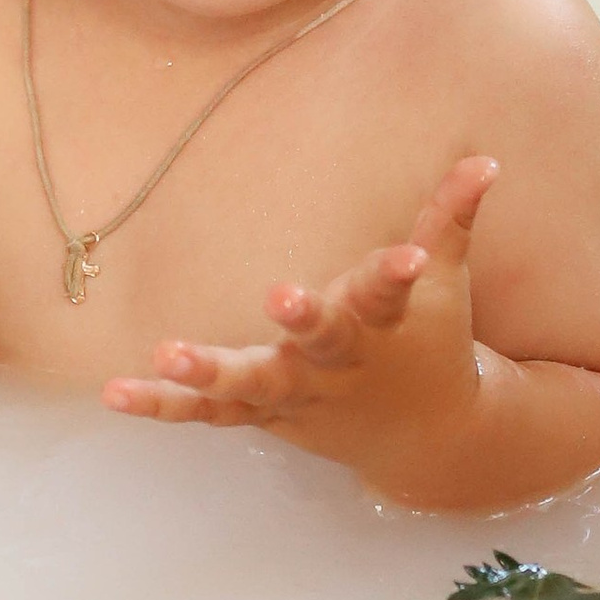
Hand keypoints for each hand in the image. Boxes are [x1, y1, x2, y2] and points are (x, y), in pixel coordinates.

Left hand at [103, 155, 499, 477]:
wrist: (427, 440)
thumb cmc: (429, 342)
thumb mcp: (445, 282)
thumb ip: (452, 218)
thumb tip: (485, 159)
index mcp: (381, 325)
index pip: (391, 293)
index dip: (395, 274)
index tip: (406, 256)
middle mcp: (337, 363)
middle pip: (319, 342)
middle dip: (304, 320)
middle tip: (281, 296)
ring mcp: (296, 394)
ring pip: (250, 385)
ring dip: (209, 373)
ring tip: (167, 353)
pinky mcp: (263, 415)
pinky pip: (207, 414)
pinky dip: (163, 406)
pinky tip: (114, 393)